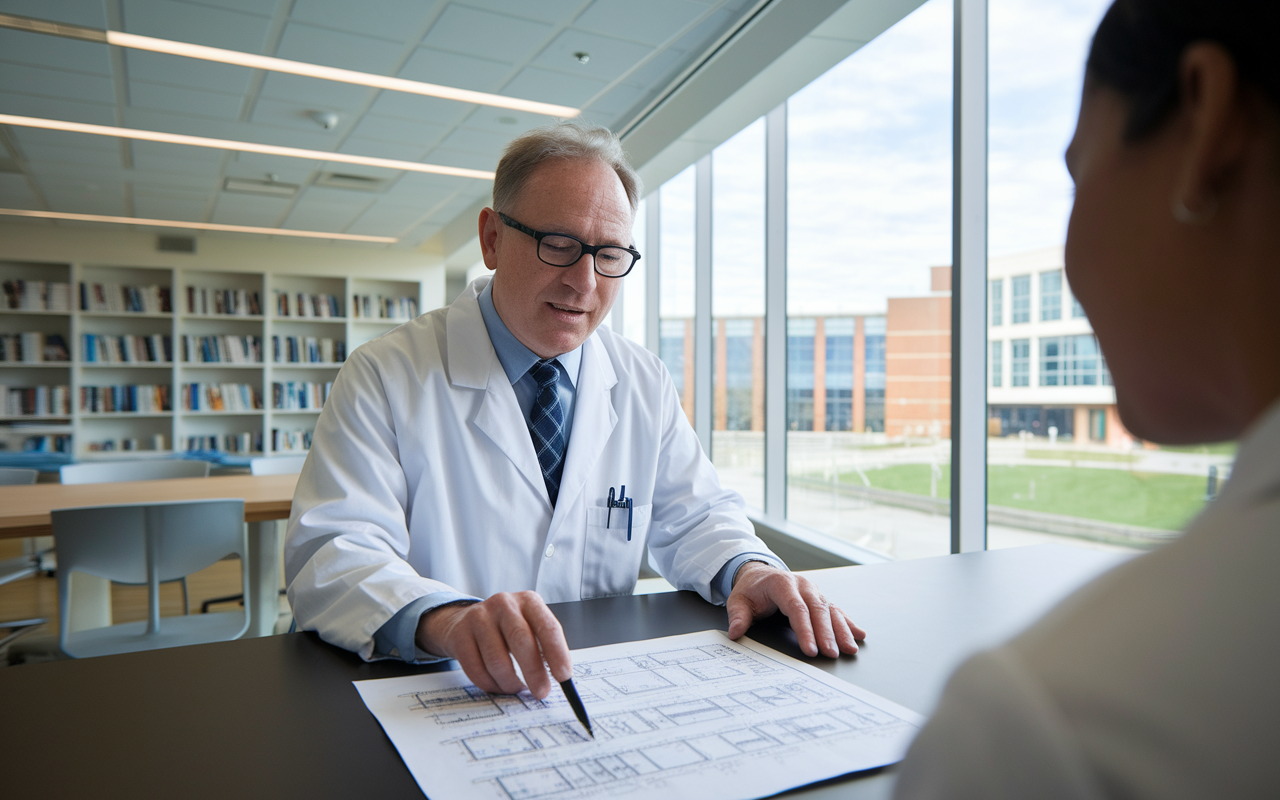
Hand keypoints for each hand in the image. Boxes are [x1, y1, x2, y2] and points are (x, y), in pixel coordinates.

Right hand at [417, 591, 571, 698]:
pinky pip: (476, 670)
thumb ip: (544, 648)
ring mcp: (479, 618)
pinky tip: (498, 685)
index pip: (548, 627)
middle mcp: (504, 604)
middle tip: (542, 692)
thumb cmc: (506, 629)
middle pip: (521, 641)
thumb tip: (560, 678)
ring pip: (497, 661)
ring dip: (510, 683)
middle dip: (534, 672)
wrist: (464, 620)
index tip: (564, 677)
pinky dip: (491, 685)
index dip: (558, 653)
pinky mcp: (460, 635)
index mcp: (528, 601)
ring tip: (516, 688)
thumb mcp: (529, 626)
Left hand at [725, 562, 865, 657]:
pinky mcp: (819, 598)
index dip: (805, 630)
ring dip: (841, 630)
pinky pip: (836, 610)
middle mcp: (802, 585)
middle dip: (826, 633)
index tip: (810, 650)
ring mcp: (813, 591)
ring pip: (830, 610)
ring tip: (850, 648)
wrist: (760, 575)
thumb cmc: (750, 590)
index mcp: (782, 584)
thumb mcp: (738, 601)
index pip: (796, 608)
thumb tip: (735, 632)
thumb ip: (737, 616)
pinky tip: (858, 635)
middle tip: (832, 653)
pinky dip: (848, 623)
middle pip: (817, 609)